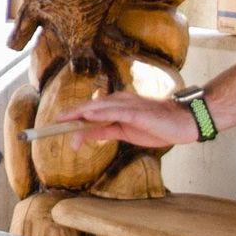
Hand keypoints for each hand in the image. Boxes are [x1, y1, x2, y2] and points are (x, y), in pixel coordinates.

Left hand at [61, 93, 200, 151]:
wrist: (182, 123)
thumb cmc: (155, 127)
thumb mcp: (123, 132)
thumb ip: (103, 131)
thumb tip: (81, 134)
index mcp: (116, 106)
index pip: (90, 111)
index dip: (72, 116)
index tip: (56, 124)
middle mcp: (119, 101)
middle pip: (90, 107)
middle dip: (71, 115)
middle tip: (53, 124)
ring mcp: (128, 105)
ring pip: (99, 108)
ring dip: (80, 115)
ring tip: (63, 120)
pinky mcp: (137, 111)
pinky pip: (115, 111)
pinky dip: (100, 112)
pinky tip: (87, 115)